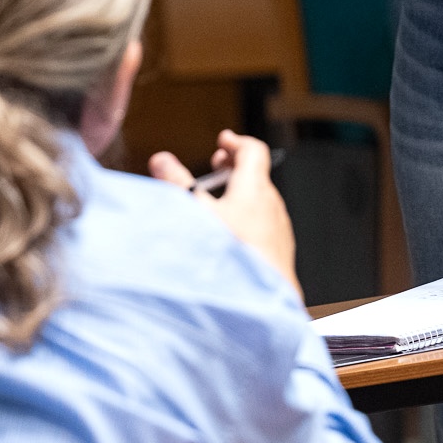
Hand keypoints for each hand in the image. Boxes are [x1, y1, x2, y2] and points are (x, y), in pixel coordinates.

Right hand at [150, 131, 300, 298]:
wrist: (260, 301)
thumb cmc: (231, 255)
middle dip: (235, 168)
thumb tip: (161, 159)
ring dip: (241, 195)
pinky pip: (265, 226)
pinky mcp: (280, 252)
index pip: (254, 151)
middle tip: (217, 167)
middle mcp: (272, 205)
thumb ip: (176, 183)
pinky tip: (231, 238)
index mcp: (255, 188)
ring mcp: (279, 230)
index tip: (223, 141)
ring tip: (219, 205)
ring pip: (261, 202)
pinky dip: (248, 219)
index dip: (236, 142)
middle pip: (257, 175)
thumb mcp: (195, 213)